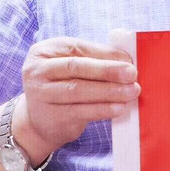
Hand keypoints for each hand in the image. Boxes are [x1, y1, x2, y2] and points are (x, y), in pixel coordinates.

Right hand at [16, 37, 140, 160]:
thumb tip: (127, 60)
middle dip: (108, 70)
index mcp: (45, 51)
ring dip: (109, 91)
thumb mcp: (70, 67)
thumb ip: (94, 60)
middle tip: (132, 74)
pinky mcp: (51, 117)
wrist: (38, 122)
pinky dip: (102, 109)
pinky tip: (119, 108)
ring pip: (78, 90)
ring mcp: (41, 95)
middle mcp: (38, 71)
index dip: (105, 54)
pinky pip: (80, 112)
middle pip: (76, 68)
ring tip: (131, 92)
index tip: (129, 60)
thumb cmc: (63, 86)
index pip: (77, 49)